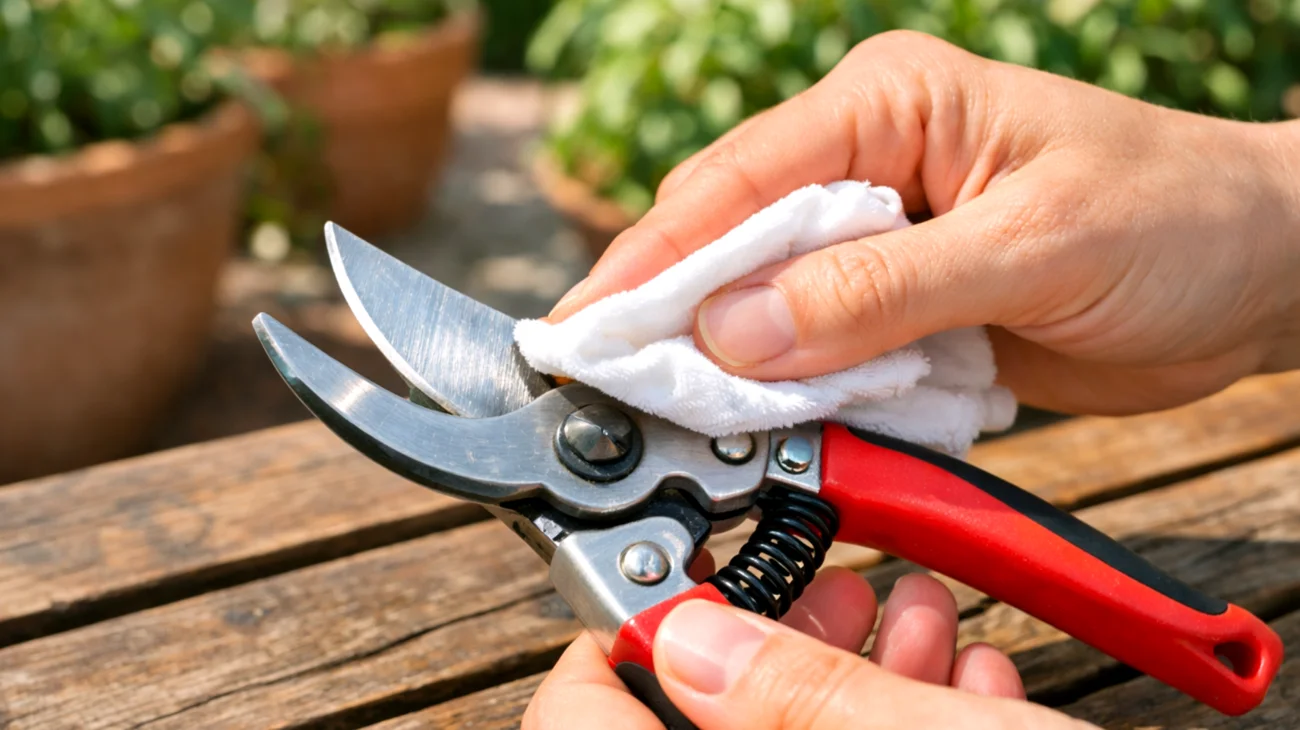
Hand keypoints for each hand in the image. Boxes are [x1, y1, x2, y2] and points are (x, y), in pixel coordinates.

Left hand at [523, 570, 1091, 729]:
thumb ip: (790, 694)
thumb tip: (681, 635)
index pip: (576, 725)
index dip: (612, 647)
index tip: (661, 580)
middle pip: (703, 721)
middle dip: (771, 638)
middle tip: (833, 587)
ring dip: (853, 672)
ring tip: (917, 613)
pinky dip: (901, 719)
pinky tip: (963, 681)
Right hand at [550, 31, 1299, 414]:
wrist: (1255, 279)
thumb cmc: (1170, 223)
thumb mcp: (1029, 249)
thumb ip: (880, 290)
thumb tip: (734, 331)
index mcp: (886, 107)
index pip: (737, 181)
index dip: (652, 259)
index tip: (587, 334)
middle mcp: (865, 166)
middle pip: (729, 245)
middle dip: (677, 322)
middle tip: (617, 397)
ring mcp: (876, 244)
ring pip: (764, 311)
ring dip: (736, 372)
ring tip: (686, 427)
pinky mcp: (895, 312)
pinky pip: (818, 360)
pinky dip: (798, 401)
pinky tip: (780, 430)